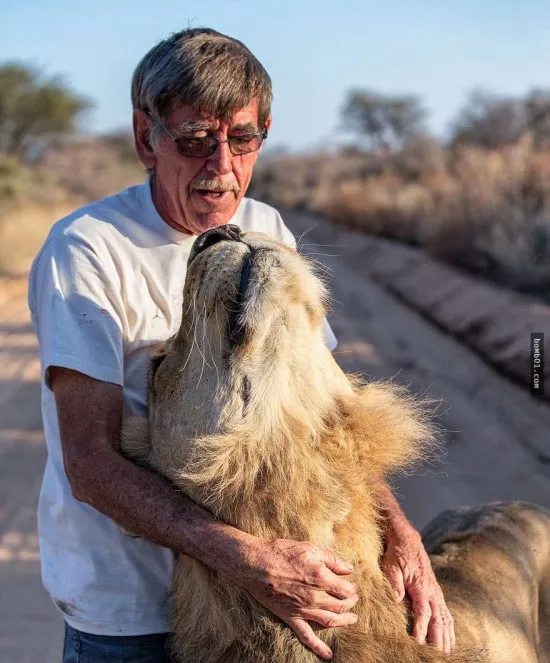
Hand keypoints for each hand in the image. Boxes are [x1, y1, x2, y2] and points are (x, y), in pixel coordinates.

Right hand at [230, 537, 358, 659]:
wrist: (256, 564)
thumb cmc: (282, 552)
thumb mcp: (310, 548)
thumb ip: (332, 560)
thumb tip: (349, 569)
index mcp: (321, 578)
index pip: (346, 590)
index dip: (352, 589)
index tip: (352, 586)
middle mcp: (315, 596)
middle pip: (340, 605)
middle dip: (350, 603)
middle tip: (353, 600)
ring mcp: (303, 609)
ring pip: (330, 621)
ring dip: (343, 621)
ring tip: (351, 619)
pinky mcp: (291, 617)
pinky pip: (307, 636)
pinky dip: (318, 647)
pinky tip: (328, 654)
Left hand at [381, 526, 454, 653]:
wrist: (406, 537)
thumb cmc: (396, 552)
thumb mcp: (390, 565)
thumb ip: (394, 584)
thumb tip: (397, 601)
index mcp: (421, 587)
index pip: (423, 613)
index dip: (421, 630)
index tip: (419, 645)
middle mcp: (432, 591)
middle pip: (438, 620)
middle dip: (439, 640)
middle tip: (439, 657)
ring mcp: (436, 591)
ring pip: (445, 618)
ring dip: (447, 636)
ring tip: (448, 653)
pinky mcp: (436, 591)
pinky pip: (446, 612)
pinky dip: (449, 626)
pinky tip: (450, 636)